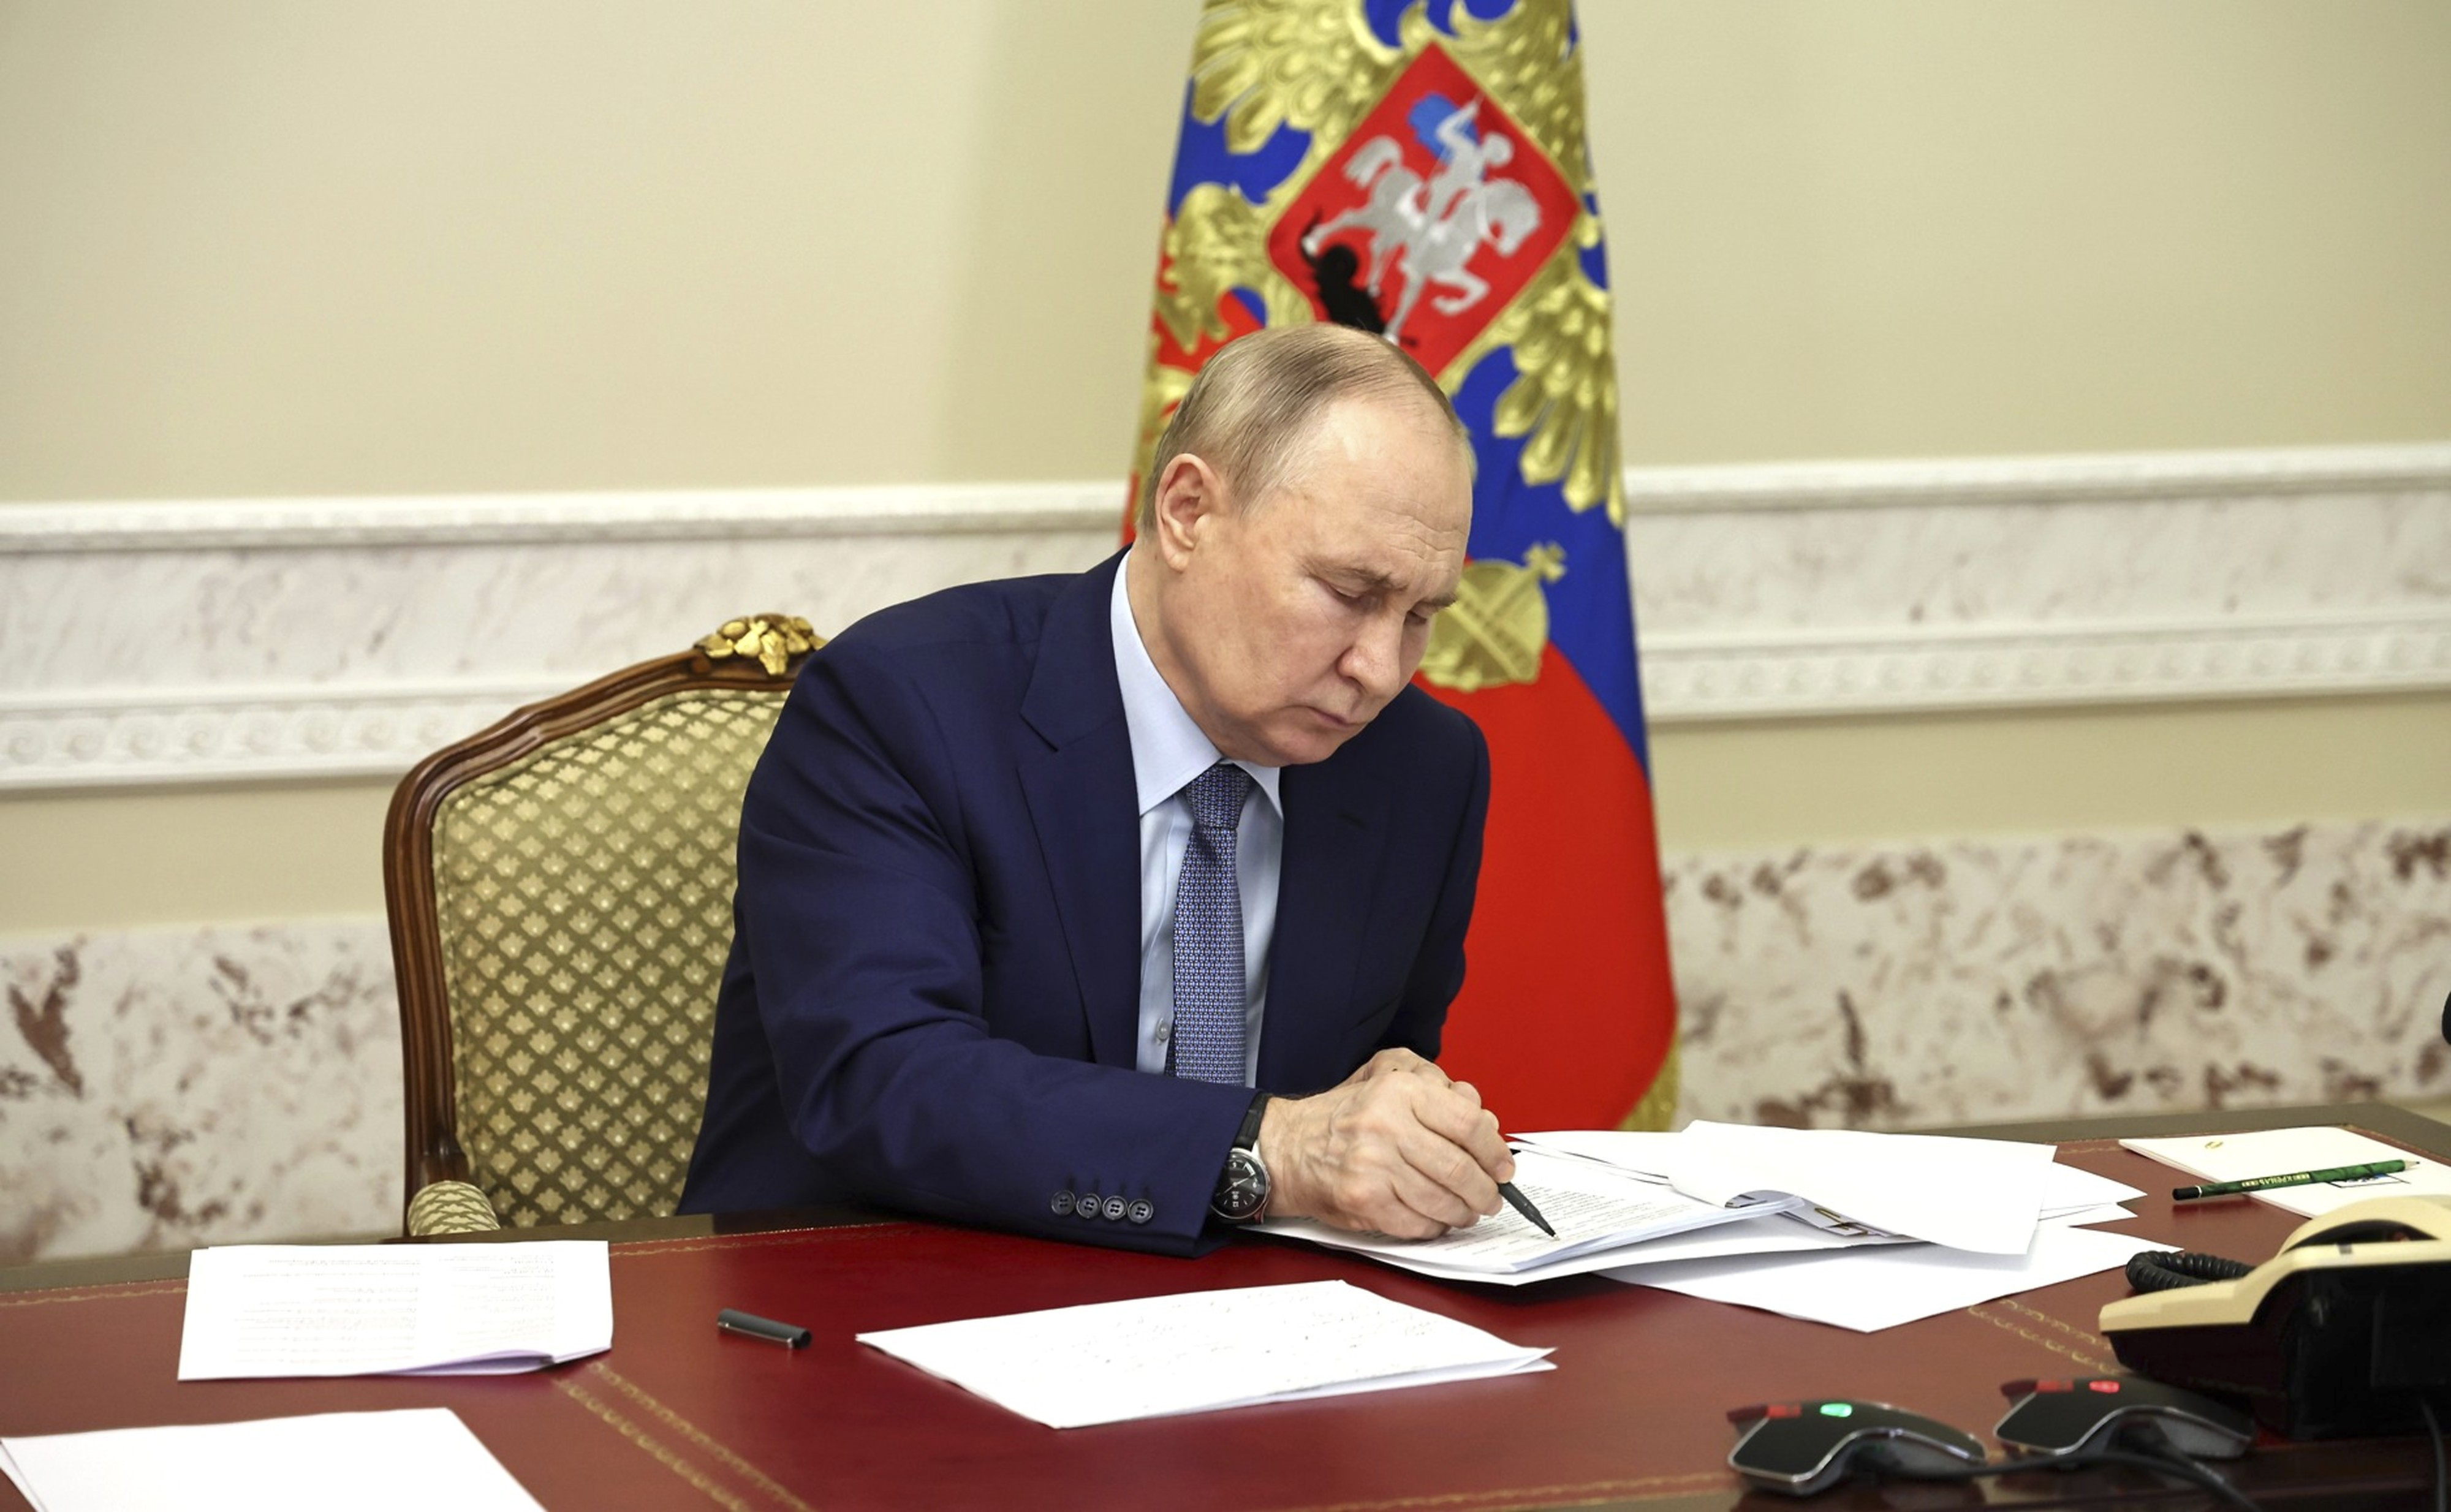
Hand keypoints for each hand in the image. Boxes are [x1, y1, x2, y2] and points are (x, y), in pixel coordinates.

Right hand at [1257, 1049, 1514, 1237]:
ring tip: (1467, 1211)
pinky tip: (1436, 1219)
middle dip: (1485, 1190)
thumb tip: (1486, 1122)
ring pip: (1442, 1200)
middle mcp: (1386, 1125)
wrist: (1290, 1147)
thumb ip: (1439, 1091)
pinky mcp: (1364, 1200)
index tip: (1503, 1166)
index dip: (1495, 1151)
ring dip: (1463, 1212)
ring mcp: (1374, 1166)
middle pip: (1460, 1168)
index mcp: (1399, 1091)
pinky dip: (1434, 1226)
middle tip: (1491, 1197)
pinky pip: (1417, 1223)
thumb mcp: (1389, 1077)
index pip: (1468, 1124)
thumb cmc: (1347, 1116)